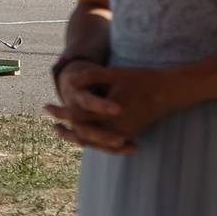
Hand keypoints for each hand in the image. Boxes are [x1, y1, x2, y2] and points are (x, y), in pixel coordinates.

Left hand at [46, 61, 179, 151]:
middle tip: (51, 125)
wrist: (171, 92)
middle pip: (82, 134)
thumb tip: (67, 81)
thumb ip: (90, 78)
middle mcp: (114, 128)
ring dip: (78, 137)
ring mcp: (123, 133)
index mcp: (107, 113)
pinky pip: (107, 142)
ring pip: (94, 142)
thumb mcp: (114, 73)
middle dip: (65, 131)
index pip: (76, 117)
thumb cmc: (142, 79)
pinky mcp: (131, 134)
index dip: (59, 112)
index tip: (46, 107)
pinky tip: (86, 133)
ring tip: (64, 131)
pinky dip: (94, 139)